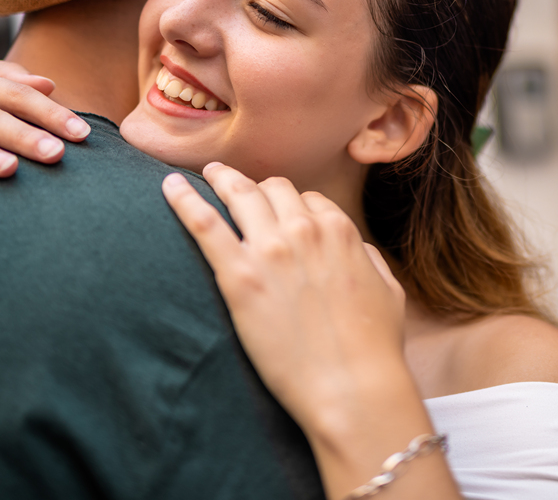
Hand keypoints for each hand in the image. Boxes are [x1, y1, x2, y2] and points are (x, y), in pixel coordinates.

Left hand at [163, 164, 461, 499]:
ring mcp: (270, 250)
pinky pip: (204, 224)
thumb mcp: (388, 290)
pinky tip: (169, 187)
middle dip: (258, 187)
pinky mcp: (239, 276)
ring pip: (239, 193)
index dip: (293, 205)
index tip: (279, 213)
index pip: (309, 199)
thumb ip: (369, 259)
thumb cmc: (374, 346)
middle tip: (238, 187)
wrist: (351, 384)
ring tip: (207, 174)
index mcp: (340, 230)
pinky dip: (183, 200)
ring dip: (221, 178)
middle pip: (274, 188)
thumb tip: (355, 248)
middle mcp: (304, 229)